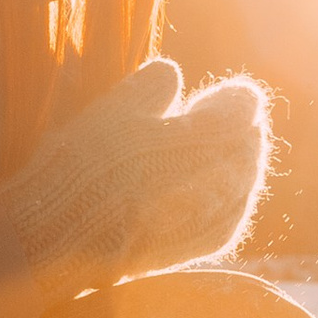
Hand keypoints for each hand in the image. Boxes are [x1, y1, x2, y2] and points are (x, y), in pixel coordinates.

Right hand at [0, 59, 270, 297]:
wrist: (66, 237)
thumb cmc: (87, 166)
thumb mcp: (115, 106)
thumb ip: (155, 83)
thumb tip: (173, 74)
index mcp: (212, 133)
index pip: (246, 103)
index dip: (227, 94)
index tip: (202, 96)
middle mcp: (228, 175)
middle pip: (251, 140)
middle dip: (231, 127)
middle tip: (198, 123)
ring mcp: (223, 213)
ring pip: (246, 175)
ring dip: (229, 160)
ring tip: (194, 155)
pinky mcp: (210, 243)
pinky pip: (234, 209)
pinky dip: (223, 193)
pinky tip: (196, 189)